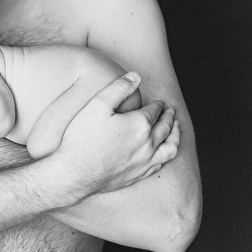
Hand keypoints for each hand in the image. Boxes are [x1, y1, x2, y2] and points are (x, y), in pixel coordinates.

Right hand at [49, 72, 179, 203]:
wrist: (74, 173)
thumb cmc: (82, 138)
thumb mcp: (97, 105)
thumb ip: (119, 88)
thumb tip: (136, 76)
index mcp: (139, 124)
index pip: (154, 111)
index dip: (157, 105)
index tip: (158, 102)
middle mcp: (147, 143)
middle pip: (165, 127)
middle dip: (169, 117)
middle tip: (171, 110)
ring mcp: (145, 161)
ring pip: (170, 147)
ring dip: (176, 135)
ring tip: (177, 128)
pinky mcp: (139, 174)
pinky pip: (162, 163)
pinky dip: (168, 153)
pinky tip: (165, 151)